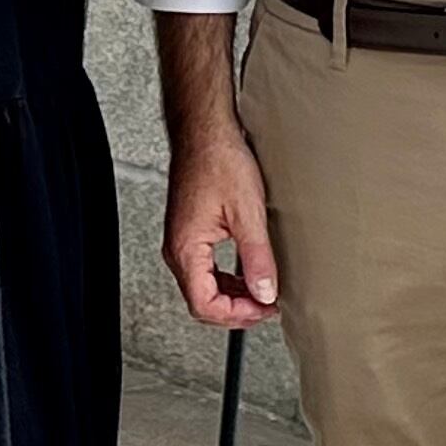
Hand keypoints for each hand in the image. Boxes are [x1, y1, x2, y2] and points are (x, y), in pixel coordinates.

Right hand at [164, 127, 281, 328]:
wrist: (204, 130)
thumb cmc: (219, 160)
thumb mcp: (247, 212)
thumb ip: (257, 258)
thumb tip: (265, 292)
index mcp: (186, 249)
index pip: (204, 305)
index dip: (238, 315)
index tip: (265, 309)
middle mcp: (178, 249)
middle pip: (202, 301)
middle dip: (237, 309)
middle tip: (268, 305)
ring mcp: (181, 241)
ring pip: (203, 287)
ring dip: (233, 295)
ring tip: (262, 292)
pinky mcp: (189, 231)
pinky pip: (204, 269)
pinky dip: (226, 278)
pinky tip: (247, 273)